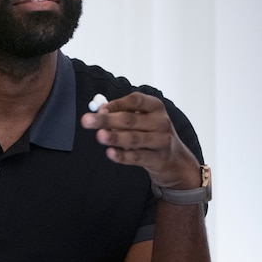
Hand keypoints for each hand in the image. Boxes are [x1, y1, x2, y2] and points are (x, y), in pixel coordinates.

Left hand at [80, 92, 200, 188]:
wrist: (175, 160)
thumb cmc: (152, 134)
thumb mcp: (142, 119)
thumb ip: (121, 113)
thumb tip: (98, 110)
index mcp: (155, 107)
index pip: (135, 101)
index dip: (116, 104)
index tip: (98, 108)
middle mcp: (161, 122)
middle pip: (130, 120)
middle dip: (106, 120)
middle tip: (87, 120)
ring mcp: (161, 141)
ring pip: (134, 138)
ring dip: (114, 137)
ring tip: (99, 136)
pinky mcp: (158, 159)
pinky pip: (137, 157)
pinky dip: (123, 156)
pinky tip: (110, 153)